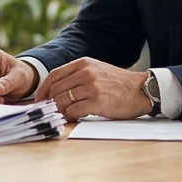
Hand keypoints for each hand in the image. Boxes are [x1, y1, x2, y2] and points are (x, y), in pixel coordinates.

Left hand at [34, 58, 150, 120]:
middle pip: (56, 89)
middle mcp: (86, 73)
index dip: (43, 89)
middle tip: (49, 111)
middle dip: (50, 102)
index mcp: (83, 63)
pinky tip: (72, 118)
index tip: (40, 100)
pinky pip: (73, 111)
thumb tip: (55, 90)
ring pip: (62, 100)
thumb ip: (77, 76)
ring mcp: (91, 87)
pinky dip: (69, 117)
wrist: (142, 90)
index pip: (54, 75)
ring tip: (62, 115)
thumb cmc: (118, 83)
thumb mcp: (97, 70)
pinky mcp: (97, 102)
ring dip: (59, 111)